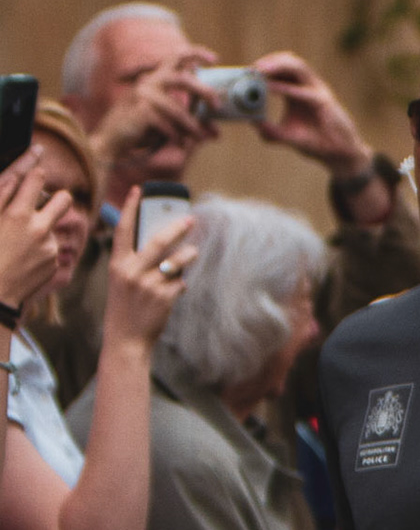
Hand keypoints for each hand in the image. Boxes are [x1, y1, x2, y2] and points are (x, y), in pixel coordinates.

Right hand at [0, 149, 68, 306]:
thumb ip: (1, 196)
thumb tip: (18, 175)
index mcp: (18, 215)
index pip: (38, 178)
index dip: (35, 176)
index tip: (32, 180)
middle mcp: (39, 229)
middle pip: (64, 199)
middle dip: (56, 198)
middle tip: (41, 206)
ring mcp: (50, 247)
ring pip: (52, 228)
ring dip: (39, 232)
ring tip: (15, 248)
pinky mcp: (54, 264)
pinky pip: (50, 250)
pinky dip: (38, 252)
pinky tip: (20, 262)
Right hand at [89, 55, 219, 172]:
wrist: (109, 143)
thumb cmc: (140, 131)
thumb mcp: (167, 122)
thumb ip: (190, 122)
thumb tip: (217, 133)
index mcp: (153, 79)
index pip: (174, 57)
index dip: (195, 53)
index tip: (214, 59)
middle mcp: (148, 82)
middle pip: (183, 79)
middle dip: (204, 92)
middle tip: (218, 106)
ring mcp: (142, 94)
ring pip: (178, 110)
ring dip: (192, 127)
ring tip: (200, 138)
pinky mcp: (141, 109)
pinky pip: (169, 124)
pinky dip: (177, 136)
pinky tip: (178, 143)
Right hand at [100, 188, 196, 347]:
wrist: (125, 340)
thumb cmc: (125, 307)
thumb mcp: (122, 281)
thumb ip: (136, 261)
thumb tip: (164, 240)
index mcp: (118, 265)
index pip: (124, 231)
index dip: (131, 208)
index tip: (140, 190)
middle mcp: (131, 271)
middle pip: (160, 241)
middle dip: (178, 228)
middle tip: (191, 220)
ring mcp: (148, 284)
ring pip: (179, 260)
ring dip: (188, 256)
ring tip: (190, 255)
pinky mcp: (164, 296)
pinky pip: (182, 282)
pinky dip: (180, 285)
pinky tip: (171, 294)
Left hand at [251, 52, 373, 179]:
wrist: (336, 154)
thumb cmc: (313, 141)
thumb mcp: (285, 135)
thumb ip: (268, 129)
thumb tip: (250, 122)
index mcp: (299, 90)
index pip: (282, 69)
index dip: (265, 66)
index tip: (245, 72)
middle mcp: (309, 86)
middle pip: (290, 62)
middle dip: (270, 60)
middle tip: (251, 68)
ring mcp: (317, 91)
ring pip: (299, 67)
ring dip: (278, 65)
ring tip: (259, 70)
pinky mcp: (323, 102)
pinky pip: (303, 91)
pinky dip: (285, 87)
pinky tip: (270, 88)